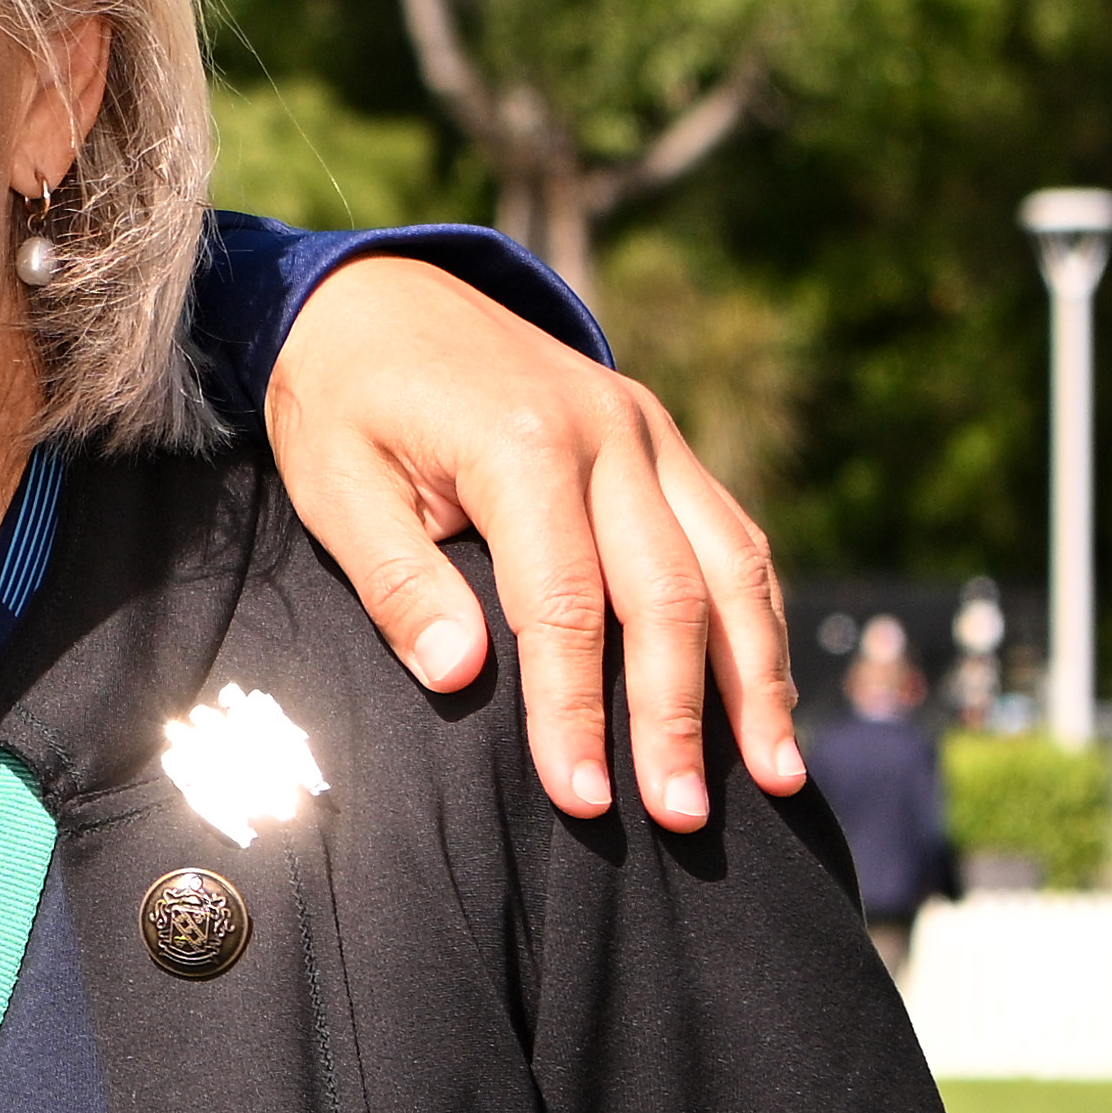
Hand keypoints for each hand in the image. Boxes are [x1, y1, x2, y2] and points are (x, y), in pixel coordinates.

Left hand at [269, 254, 802, 830]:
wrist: (377, 292)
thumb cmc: (343, 402)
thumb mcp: (334, 485)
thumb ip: (396, 580)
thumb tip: (458, 676)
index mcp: (523, 446)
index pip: (566, 607)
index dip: (577, 710)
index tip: (581, 799)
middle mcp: (610, 433)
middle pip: (671, 595)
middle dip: (681, 717)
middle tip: (684, 820)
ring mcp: (649, 431)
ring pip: (731, 563)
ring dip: (756, 677)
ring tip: (776, 776)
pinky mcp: (662, 441)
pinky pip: (730, 534)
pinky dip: (756, 617)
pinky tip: (765, 693)